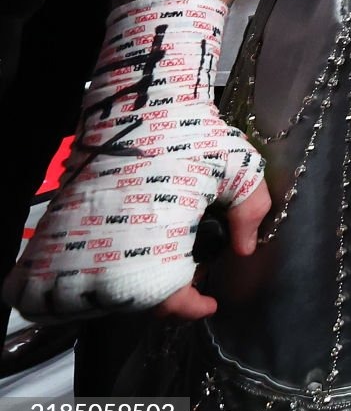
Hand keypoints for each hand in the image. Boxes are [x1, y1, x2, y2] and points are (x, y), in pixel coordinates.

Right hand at [4, 0, 268, 321]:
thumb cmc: (189, 132)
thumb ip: (251, 210)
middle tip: (182, 277)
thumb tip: (243, 250)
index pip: (165, 301)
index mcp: (154, 242)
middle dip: (155, 300)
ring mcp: (73, 241)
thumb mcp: (239, 166)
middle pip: (124, 306)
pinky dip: (65, 288)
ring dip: (112, 297)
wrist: (138, 102)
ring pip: (81, 300)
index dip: (189, 309)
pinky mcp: (53, 229)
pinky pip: (40, 282)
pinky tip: (103, 270)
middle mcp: (107, 250)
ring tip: (146, 272)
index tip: (208, 303)